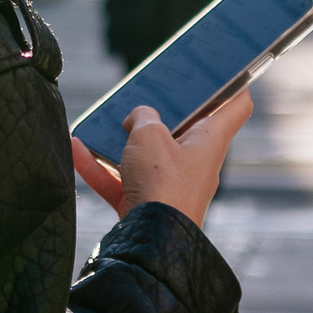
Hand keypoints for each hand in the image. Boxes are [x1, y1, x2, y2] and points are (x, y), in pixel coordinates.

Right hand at [70, 85, 253, 228]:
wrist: (150, 244)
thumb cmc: (162, 185)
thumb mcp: (150, 135)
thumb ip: (143, 116)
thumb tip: (137, 118)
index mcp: (210, 141)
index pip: (236, 105)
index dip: (234, 82)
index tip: (222, 68)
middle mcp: (195, 163)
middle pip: (184, 128)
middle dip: (161, 111)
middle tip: (145, 91)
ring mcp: (169, 185)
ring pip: (147, 155)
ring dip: (123, 139)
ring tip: (102, 120)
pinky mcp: (146, 205)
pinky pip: (122, 179)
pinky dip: (100, 166)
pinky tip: (76, 148)